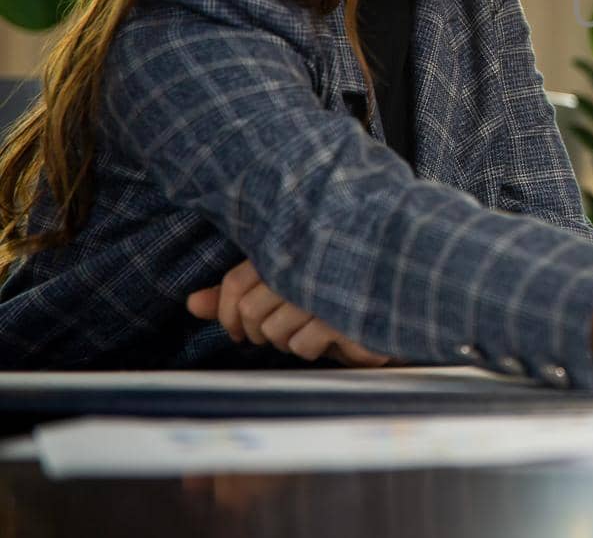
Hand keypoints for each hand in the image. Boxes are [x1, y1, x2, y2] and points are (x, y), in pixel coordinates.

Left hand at [186, 260, 390, 366]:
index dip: (226, 313)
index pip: (236, 283)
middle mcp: (308, 259)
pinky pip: (303, 344)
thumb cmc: (336, 296)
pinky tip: (332, 335)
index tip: (235, 328)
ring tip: (312, 328)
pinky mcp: (346, 313)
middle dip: (259, 332)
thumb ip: (239, 296)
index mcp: (290, 243)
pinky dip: (311, 348)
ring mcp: (328, 285)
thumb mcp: (285, 292)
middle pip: (251, 311)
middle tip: (280, 331)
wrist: (402, 294)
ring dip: (288, 340)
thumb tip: (190, 305)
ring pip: (275, 331)